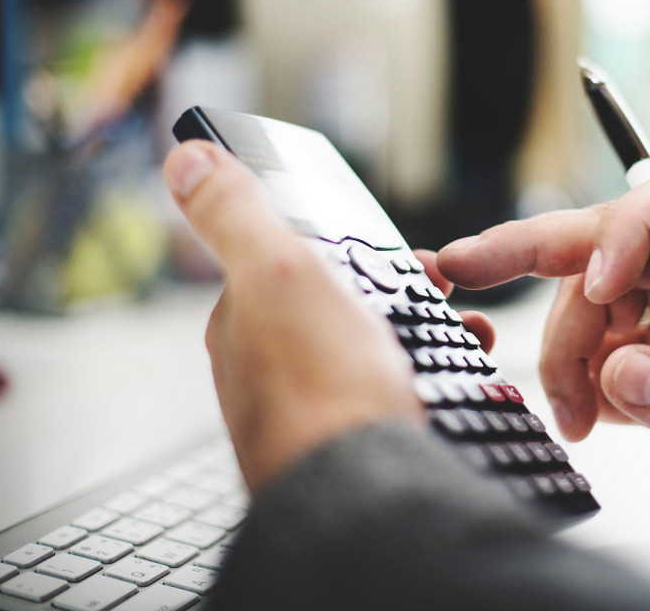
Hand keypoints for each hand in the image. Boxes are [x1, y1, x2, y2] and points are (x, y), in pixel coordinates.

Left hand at [163, 141, 494, 491]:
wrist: (361, 493)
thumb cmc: (320, 386)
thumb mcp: (275, 270)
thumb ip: (232, 212)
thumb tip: (184, 156)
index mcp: (244, 323)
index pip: (294, 261)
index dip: (354, 248)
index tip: (405, 250)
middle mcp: (268, 369)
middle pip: (339, 307)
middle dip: (397, 290)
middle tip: (442, 288)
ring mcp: (310, 409)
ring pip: (371, 351)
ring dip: (423, 333)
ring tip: (465, 332)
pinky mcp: (350, 443)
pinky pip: (392, 395)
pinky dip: (427, 378)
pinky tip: (449, 383)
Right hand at [438, 156, 649, 549]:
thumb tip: (622, 373)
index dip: (631, 224)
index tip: (597, 288)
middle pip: (617, 232)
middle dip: (539, 247)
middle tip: (464, 266)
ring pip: (592, 292)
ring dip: (564, 350)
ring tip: (572, 419)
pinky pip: (598, 335)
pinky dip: (577, 372)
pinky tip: (593, 415)